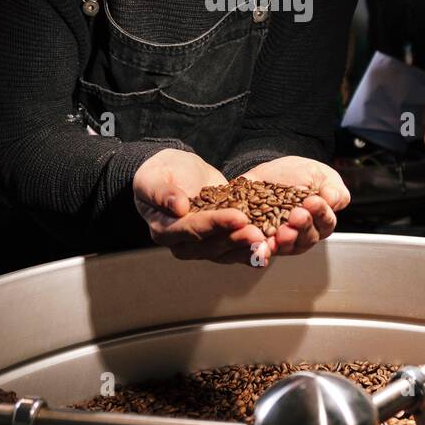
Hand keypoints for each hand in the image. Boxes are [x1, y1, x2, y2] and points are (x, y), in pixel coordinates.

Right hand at [133, 149, 267, 264]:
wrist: (175, 172)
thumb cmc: (159, 173)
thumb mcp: (153, 178)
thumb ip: (162, 193)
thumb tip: (178, 207)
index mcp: (164, 231)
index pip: (191, 230)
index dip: (215, 224)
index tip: (238, 216)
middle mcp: (183, 244)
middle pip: (210, 247)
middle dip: (236, 240)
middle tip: (258, 233)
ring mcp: (202, 245)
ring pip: (226, 253)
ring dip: (248, 250)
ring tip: (268, 244)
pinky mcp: (219, 241)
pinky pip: (236, 250)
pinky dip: (253, 250)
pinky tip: (271, 248)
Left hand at [238, 156, 349, 256]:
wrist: (265, 172)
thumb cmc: (296, 174)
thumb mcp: (318, 174)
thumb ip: (333, 188)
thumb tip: (332, 200)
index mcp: (320, 220)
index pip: (326, 222)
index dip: (321, 213)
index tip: (313, 201)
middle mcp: (302, 234)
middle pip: (307, 238)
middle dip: (302, 227)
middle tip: (296, 215)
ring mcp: (280, 240)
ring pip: (286, 247)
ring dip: (284, 242)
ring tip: (281, 233)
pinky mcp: (259, 239)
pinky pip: (261, 249)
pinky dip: (260, 248)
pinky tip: (261, 242)